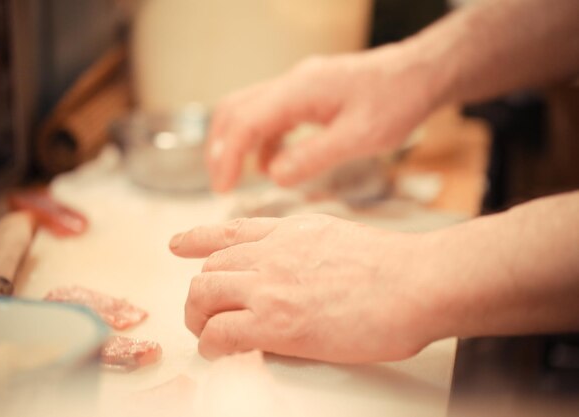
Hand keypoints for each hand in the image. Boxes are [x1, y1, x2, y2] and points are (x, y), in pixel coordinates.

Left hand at [170, 214, 442, 363]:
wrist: (415, 282)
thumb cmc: (393, 267)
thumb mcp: (338, 237)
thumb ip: (305, 249)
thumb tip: (294, 271)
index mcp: (288, 232)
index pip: (228, 231)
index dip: (196, 240)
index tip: (178, 245)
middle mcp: (270, 253)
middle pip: (209, 269)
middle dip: (201, 293)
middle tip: (205, 313)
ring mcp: (270, 286)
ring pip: (203, 295)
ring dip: (199, 317)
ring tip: (208, 334)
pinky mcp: (275, 323)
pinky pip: (219, 332)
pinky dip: (211, 344)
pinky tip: (219, 351)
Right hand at [207, 44, 440, 191]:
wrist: (420, 74)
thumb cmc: (396, 102)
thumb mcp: (360, 138)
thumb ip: (313, 157)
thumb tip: (274, 176)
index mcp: (301, 90)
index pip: (246, 121)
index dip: (227, 155)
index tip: (222, 187)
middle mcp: (293, 83)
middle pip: (235, 109)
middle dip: (221, 147)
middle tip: (221, 183)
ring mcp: (299, 86)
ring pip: (249, 109)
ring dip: (238, 143)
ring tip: (239, 177)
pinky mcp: (307, 94)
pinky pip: (271, 115)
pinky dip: (263, 141)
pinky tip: (272, 164)